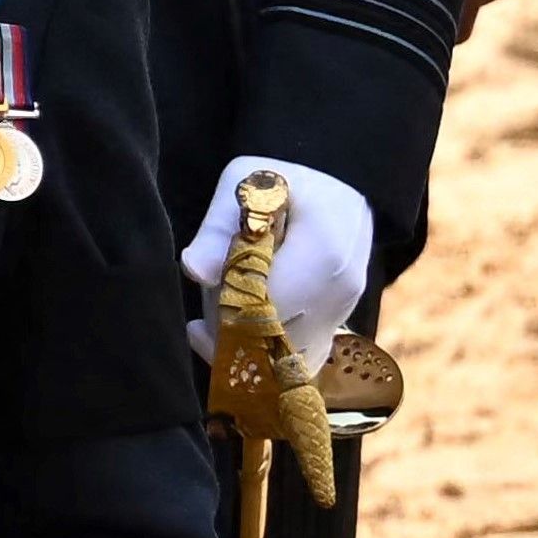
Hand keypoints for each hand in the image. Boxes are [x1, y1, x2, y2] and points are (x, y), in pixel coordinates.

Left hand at [184, 153, 379, 362]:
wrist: (338, 183)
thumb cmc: (288, 178)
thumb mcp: (248, 183)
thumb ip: (219, 225)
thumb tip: (195, 271)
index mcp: (323, 253)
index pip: (267, 306)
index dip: (227, 314)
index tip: (198, 314)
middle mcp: (340, 290)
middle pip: (277, 338)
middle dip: (232, 337)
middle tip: (199, 325)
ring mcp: (343, 309)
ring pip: (289, 356)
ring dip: (247, 350)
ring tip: (214, 331)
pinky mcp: (338, 322)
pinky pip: (302, 359)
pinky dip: (269, 357)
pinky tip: (241, 339)